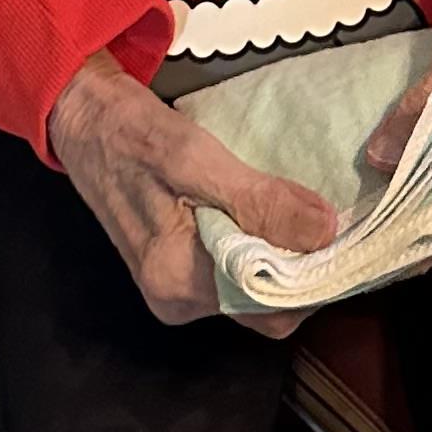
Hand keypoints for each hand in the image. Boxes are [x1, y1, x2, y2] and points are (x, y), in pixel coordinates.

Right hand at [48, 52, 337, 333]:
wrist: (88, 122)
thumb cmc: (133, 135)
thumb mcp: (197, 158)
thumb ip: (259, 200)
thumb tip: (326, 232)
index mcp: (177, 283)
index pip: (270, 309)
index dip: (314, 277)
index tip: (343, 236)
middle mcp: (176, 300)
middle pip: (263, 305)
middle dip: (302, 267)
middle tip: (330, 218)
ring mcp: (175, 289)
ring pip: (252, 288)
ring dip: (283, 255)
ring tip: (305, 212)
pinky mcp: (178, 270)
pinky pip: (235, 272)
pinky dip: (260, 247)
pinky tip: (272, 214)